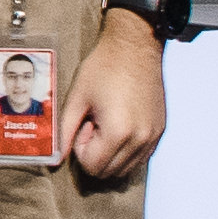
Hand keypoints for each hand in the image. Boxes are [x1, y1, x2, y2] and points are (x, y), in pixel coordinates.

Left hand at [66, 12, 169, 184]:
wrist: (135, 46)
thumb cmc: (104, 67)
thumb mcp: (77, 98)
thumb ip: (64, 131)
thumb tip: (57, 158)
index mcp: (118, 132)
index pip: (93, 167)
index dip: (81, 149)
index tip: (84, 124)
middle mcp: (140, 139)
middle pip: (109, 172)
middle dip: (95, 153)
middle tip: (93, 123)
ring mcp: (153, 136)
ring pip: (126, 168)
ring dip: (111, 153)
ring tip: (107, 122)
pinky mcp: (160, 131)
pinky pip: (140, 157)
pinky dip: (126, 150)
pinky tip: (120, 123)